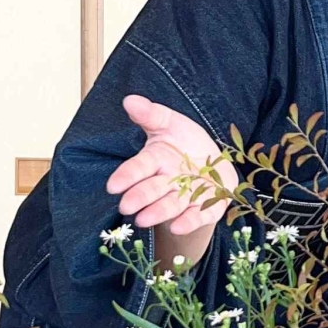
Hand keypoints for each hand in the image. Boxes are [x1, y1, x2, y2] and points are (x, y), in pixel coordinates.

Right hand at [106, 95, 238, 263]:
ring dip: (158, 212)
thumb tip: (129, 100)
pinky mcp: (208, 208)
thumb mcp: (171, 123)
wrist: (214, 163)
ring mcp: (188, 196)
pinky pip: (199, 215)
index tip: (113, 186)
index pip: (139, 167)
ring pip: (171, 205)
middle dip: (140, 197)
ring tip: (144, 219)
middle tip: (126, 206)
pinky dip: (189, 221)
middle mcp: (169, 182)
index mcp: (156, 160)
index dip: (127, 176)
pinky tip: (178, 227)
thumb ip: (151, 114)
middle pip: (152, 189)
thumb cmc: (186, 143)